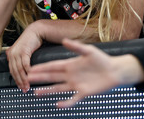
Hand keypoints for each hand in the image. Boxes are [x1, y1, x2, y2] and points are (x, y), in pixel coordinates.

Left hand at [6, 24, 43, 92]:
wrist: (35, 31)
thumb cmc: (30, 41)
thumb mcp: (23, 51)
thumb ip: (20, 59)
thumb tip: (22, 70)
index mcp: (10, 55)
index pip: (12, 71)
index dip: (16, 80)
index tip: (21, 87)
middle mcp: (12, 54)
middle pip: (15, 72)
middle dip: (20, 82)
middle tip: (25, 89)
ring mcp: (17, 53)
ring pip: (19, 70)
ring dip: (24, 79)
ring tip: (28, 85)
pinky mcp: (23, 51)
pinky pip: (25, 64)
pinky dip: (28, 71)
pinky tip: (32, 75)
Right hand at [27, 39, 143, 107]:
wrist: (115, 71)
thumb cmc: (103, 60)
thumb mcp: (89, 51)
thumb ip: (76, 47)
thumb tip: (64, 40)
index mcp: (70, 64)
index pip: (53, 66)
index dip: (42, 67)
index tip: (31, 68)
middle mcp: (70, 75)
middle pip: (52, 77)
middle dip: (40, 78)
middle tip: (27, 79)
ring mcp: (76, 85)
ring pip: (58, 88)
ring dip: (47, 91)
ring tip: (35, 93)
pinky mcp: (84, 93)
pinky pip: (72, 99)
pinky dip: (65, 102)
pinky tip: (58, 104)